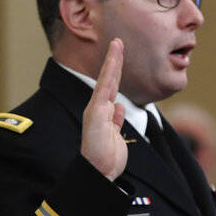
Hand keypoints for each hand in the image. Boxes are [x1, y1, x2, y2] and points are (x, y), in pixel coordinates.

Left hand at [81, 39, 127, 180]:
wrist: (98, 172)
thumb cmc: (96, 151)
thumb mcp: (99, 128)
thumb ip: (106, 114)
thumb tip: (116, 104)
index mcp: (96, 107)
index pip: (106, 79)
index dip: (112, 62)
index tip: (116, 44)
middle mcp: (100, 111)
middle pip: (108, 82)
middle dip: (113, 63)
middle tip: (117, 44)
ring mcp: (107, 121)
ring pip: (113, 95)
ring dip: (115, 80)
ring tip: (117, 65)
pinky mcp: (114, 133)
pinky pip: (117, 115)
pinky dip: (119, 108)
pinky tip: (119, 105)